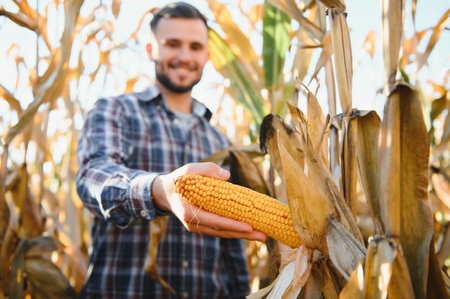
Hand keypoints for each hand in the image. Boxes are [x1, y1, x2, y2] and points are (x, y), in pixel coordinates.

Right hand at [151, 162, 266, 241]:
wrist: (166, 192)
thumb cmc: (180, 179)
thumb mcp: (189, 169)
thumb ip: (207, 169)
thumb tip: (226, 175)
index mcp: (188, 211)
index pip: (214, 221)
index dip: (232, 224)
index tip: (249, 226)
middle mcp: (193, 223)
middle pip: (221, 231)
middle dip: (243, 234)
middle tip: (263, 235)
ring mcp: (197, 227)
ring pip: (222, 233)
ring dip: (242, 235)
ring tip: (261, 235)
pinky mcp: (202, 227)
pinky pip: (220, 230)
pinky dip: (234, 231)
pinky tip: (249, 231)